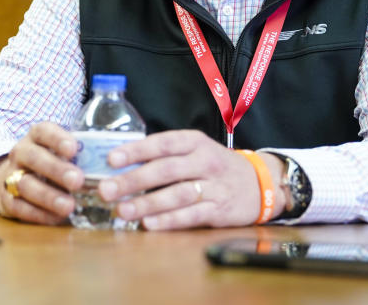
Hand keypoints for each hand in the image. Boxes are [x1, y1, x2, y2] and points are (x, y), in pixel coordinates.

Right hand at [0, 122, 83, 224]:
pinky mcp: (5, 200)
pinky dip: (39, 214)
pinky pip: (19, 207)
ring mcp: (10, 176)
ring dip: (48, 196)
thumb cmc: (50, 163)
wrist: (14, 178)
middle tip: (77, 180)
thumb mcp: (61, 154)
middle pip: (34, 157)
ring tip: (69, 206)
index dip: (57, 138)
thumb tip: (108, 175)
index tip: (74, 149)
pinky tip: (57, 218)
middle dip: (56, 169)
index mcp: (36, 137)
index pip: (44, 131)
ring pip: (25, 184)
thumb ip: (79, 159)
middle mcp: (21, 153)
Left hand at [97, 130, 286, 229]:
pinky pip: (192, 215)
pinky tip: (149, 224)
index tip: (111, 159)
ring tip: (122, 210)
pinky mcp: (220, 210)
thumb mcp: (195, 150)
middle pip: (165, 170)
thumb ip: (164, 156)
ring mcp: (214, 186)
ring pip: (177, 194)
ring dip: (147, 203)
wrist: (260, 183)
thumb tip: (120, 165)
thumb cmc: (215, 166)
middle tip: (106, 190)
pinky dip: (169, 220)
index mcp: (194, 142)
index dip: (135, 151)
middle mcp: (205, 161)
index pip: (162, 143)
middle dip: (133, 180)